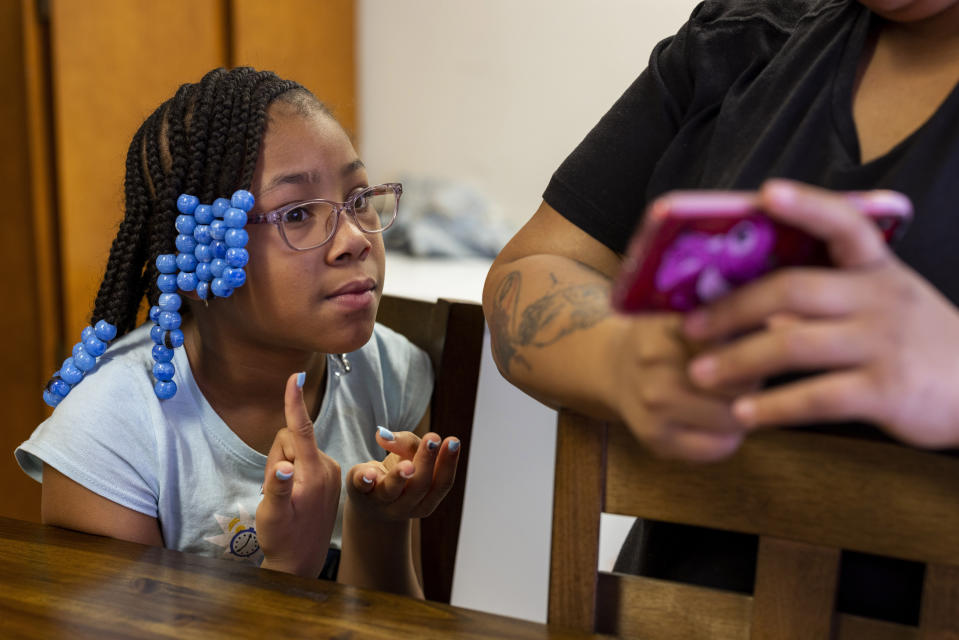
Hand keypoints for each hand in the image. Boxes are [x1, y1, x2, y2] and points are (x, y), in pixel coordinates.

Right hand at [256, 372, 341, 576]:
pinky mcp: (327, 477)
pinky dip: (292, 473)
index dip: (294, 402)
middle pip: (292, 439)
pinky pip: (303, 460)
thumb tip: (282, 467)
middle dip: (276, 456)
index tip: (295, 375)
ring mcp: (329, 471)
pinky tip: (294, 497)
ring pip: (296, 450)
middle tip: (274, 488)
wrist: (301, 562)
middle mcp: (326, 466)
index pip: (301, 429)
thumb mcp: (273, 515)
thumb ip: (276, 487)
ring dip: (283, 467)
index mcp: (314, 471)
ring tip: (285, 496)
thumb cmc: (283, 539)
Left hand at [345, 427, 459, 521]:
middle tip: (432, 439)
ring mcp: (381, 502)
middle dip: (427, 461)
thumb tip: (384, 435)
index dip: (448, 463)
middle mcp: (406, 505)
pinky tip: (366, 473)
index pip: (441, 484)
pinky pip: (361, 488)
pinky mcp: (359, 493)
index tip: (453, 440)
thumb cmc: (397, 475)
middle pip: (419, 486)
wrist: (369, 504)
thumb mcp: (409, 458)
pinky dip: (364, 480)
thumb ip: (408, 444)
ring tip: (407, 465)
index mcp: (426, 499)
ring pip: (392, 490)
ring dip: (399, 477)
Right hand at [599, 311, 748, 461]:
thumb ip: (735, 317)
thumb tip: (787, 321)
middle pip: (741, 384)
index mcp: (671, 326)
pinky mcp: (654, 438)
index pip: (742, 345)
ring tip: (735, 400)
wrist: (612, 367)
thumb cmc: (667, 338)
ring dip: (744, 412)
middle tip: (750, 378)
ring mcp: (652, 405)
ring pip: (732, 418)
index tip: (762, 349)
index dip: (761, 349)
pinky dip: (728, 439)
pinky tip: (718, 424)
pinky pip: (716, 448)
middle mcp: (656, 364)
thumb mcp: (694, 314)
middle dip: (754, 382)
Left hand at [684, 179, 958, 447]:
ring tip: (699, 374)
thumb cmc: (912, 339)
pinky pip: (817, 398)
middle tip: (689, 326)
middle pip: (792, 289)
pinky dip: (774, 407)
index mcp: (876, 267)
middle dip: (732, 307)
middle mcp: (880, 297)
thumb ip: (827, 291)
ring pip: (794, 345)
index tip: (766, 193)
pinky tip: (743, 414)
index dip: (806, 205)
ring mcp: (884, 343)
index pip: (844, 223)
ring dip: (739, 360)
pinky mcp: (887, 391)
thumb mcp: (883, 299)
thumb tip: (747, 296)